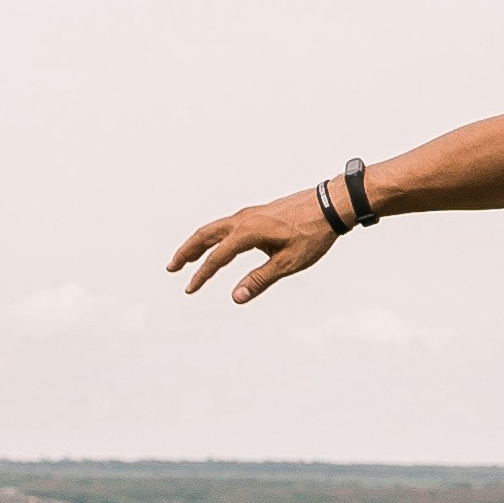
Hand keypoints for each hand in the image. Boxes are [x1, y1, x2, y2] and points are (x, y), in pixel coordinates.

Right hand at [169, 186, 338, 307]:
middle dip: (186, 252)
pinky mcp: (258, 214)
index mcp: (248, 232)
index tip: (190, 289)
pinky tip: (218, 248)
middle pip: (205, 235)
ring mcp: (250, 214)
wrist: (331, 205)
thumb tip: (236, 297)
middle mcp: (243, 219)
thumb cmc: (313, 234)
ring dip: (198, 243)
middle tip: (171, 268)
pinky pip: (227, 225)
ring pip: (215, 228)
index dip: (202, 275)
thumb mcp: (288, 262)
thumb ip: (260, 279)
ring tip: (186, 258)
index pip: (217, 258)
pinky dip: (214, 237)